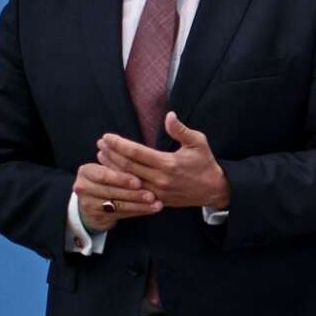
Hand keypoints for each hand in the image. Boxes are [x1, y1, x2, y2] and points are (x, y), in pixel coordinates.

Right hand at [72, 162, 160, 231]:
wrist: (95, 201)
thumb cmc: (109, 179)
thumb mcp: (111, 170)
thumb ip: (123, 165)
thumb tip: (146, 158)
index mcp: (86, 171)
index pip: (103, 175)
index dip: (121, 179)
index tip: (139, 181)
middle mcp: (83, 187)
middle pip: (110, 191)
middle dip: (133, 194)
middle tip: (151, 196)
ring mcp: (87, 203)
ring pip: (116, 205)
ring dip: (139, 205)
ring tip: (156, 204)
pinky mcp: (96, 216)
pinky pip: (120, 214)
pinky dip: (137, 212)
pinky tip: (151, 209)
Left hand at [95, 113, 230, 209]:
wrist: (214, 190)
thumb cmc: (205, 163)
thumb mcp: (198, 142)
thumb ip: (181, 130)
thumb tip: (169, 115)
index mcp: (168, 163)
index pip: (136, 152)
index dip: (119, 144)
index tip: (107, 136)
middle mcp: (160, 178)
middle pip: (127, 166)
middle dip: (111, 153)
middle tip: (100, 144)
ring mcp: (157, 191)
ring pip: (127, 179)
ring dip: (112, 167)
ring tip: (101, 155)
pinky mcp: (156, 200)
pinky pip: (133, 191)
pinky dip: (121, 181)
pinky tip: (113, 173)